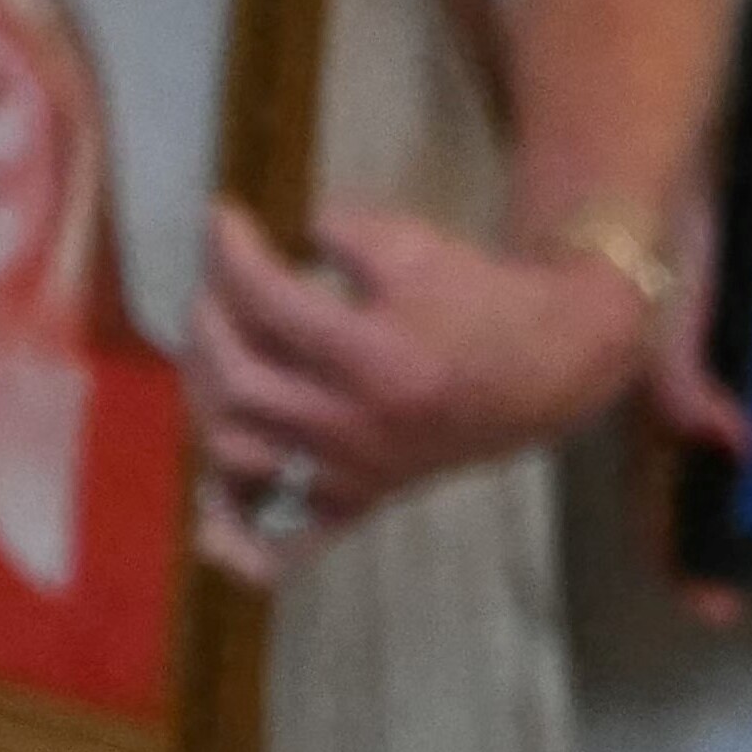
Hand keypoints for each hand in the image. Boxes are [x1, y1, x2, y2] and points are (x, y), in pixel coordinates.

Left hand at [191, 196, 662, 587]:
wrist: (545, 368)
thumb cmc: (477, 300)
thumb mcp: (415, 245)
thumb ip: (339, 235)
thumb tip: (267, 248)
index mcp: (379, 361)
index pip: (268, 302)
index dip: (229, 250)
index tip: (219, 215)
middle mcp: (360, 428)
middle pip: (239, 383)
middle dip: (209, 320)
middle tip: (215, 283)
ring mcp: (356, 471)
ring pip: (239, 452)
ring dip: (205, 394)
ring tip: (212, 348)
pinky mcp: (360, 496)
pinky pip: (291, 537)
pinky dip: (240, 533)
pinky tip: (206, 519)